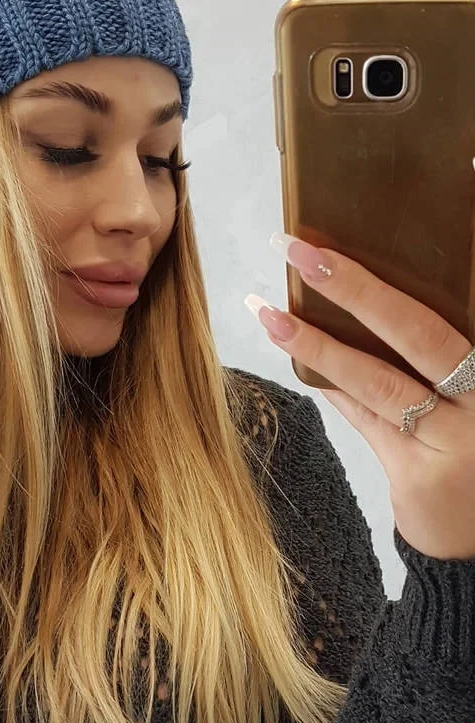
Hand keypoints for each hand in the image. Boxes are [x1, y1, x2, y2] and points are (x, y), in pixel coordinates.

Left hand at [251, 237, 474, 560]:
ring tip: (268, 313)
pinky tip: (294, 357)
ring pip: (378, 381)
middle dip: (354, 288)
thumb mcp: (467, 395)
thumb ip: (434, 356)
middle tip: (298, 251)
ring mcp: (453, 441)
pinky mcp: (417, 476)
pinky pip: (364, 418)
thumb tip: (363, 296)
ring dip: (318, 344)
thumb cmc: (473, 450)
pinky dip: (331, 386)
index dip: (382, 281)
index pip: (439, 316)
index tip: (335, 246)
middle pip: (416, 334)